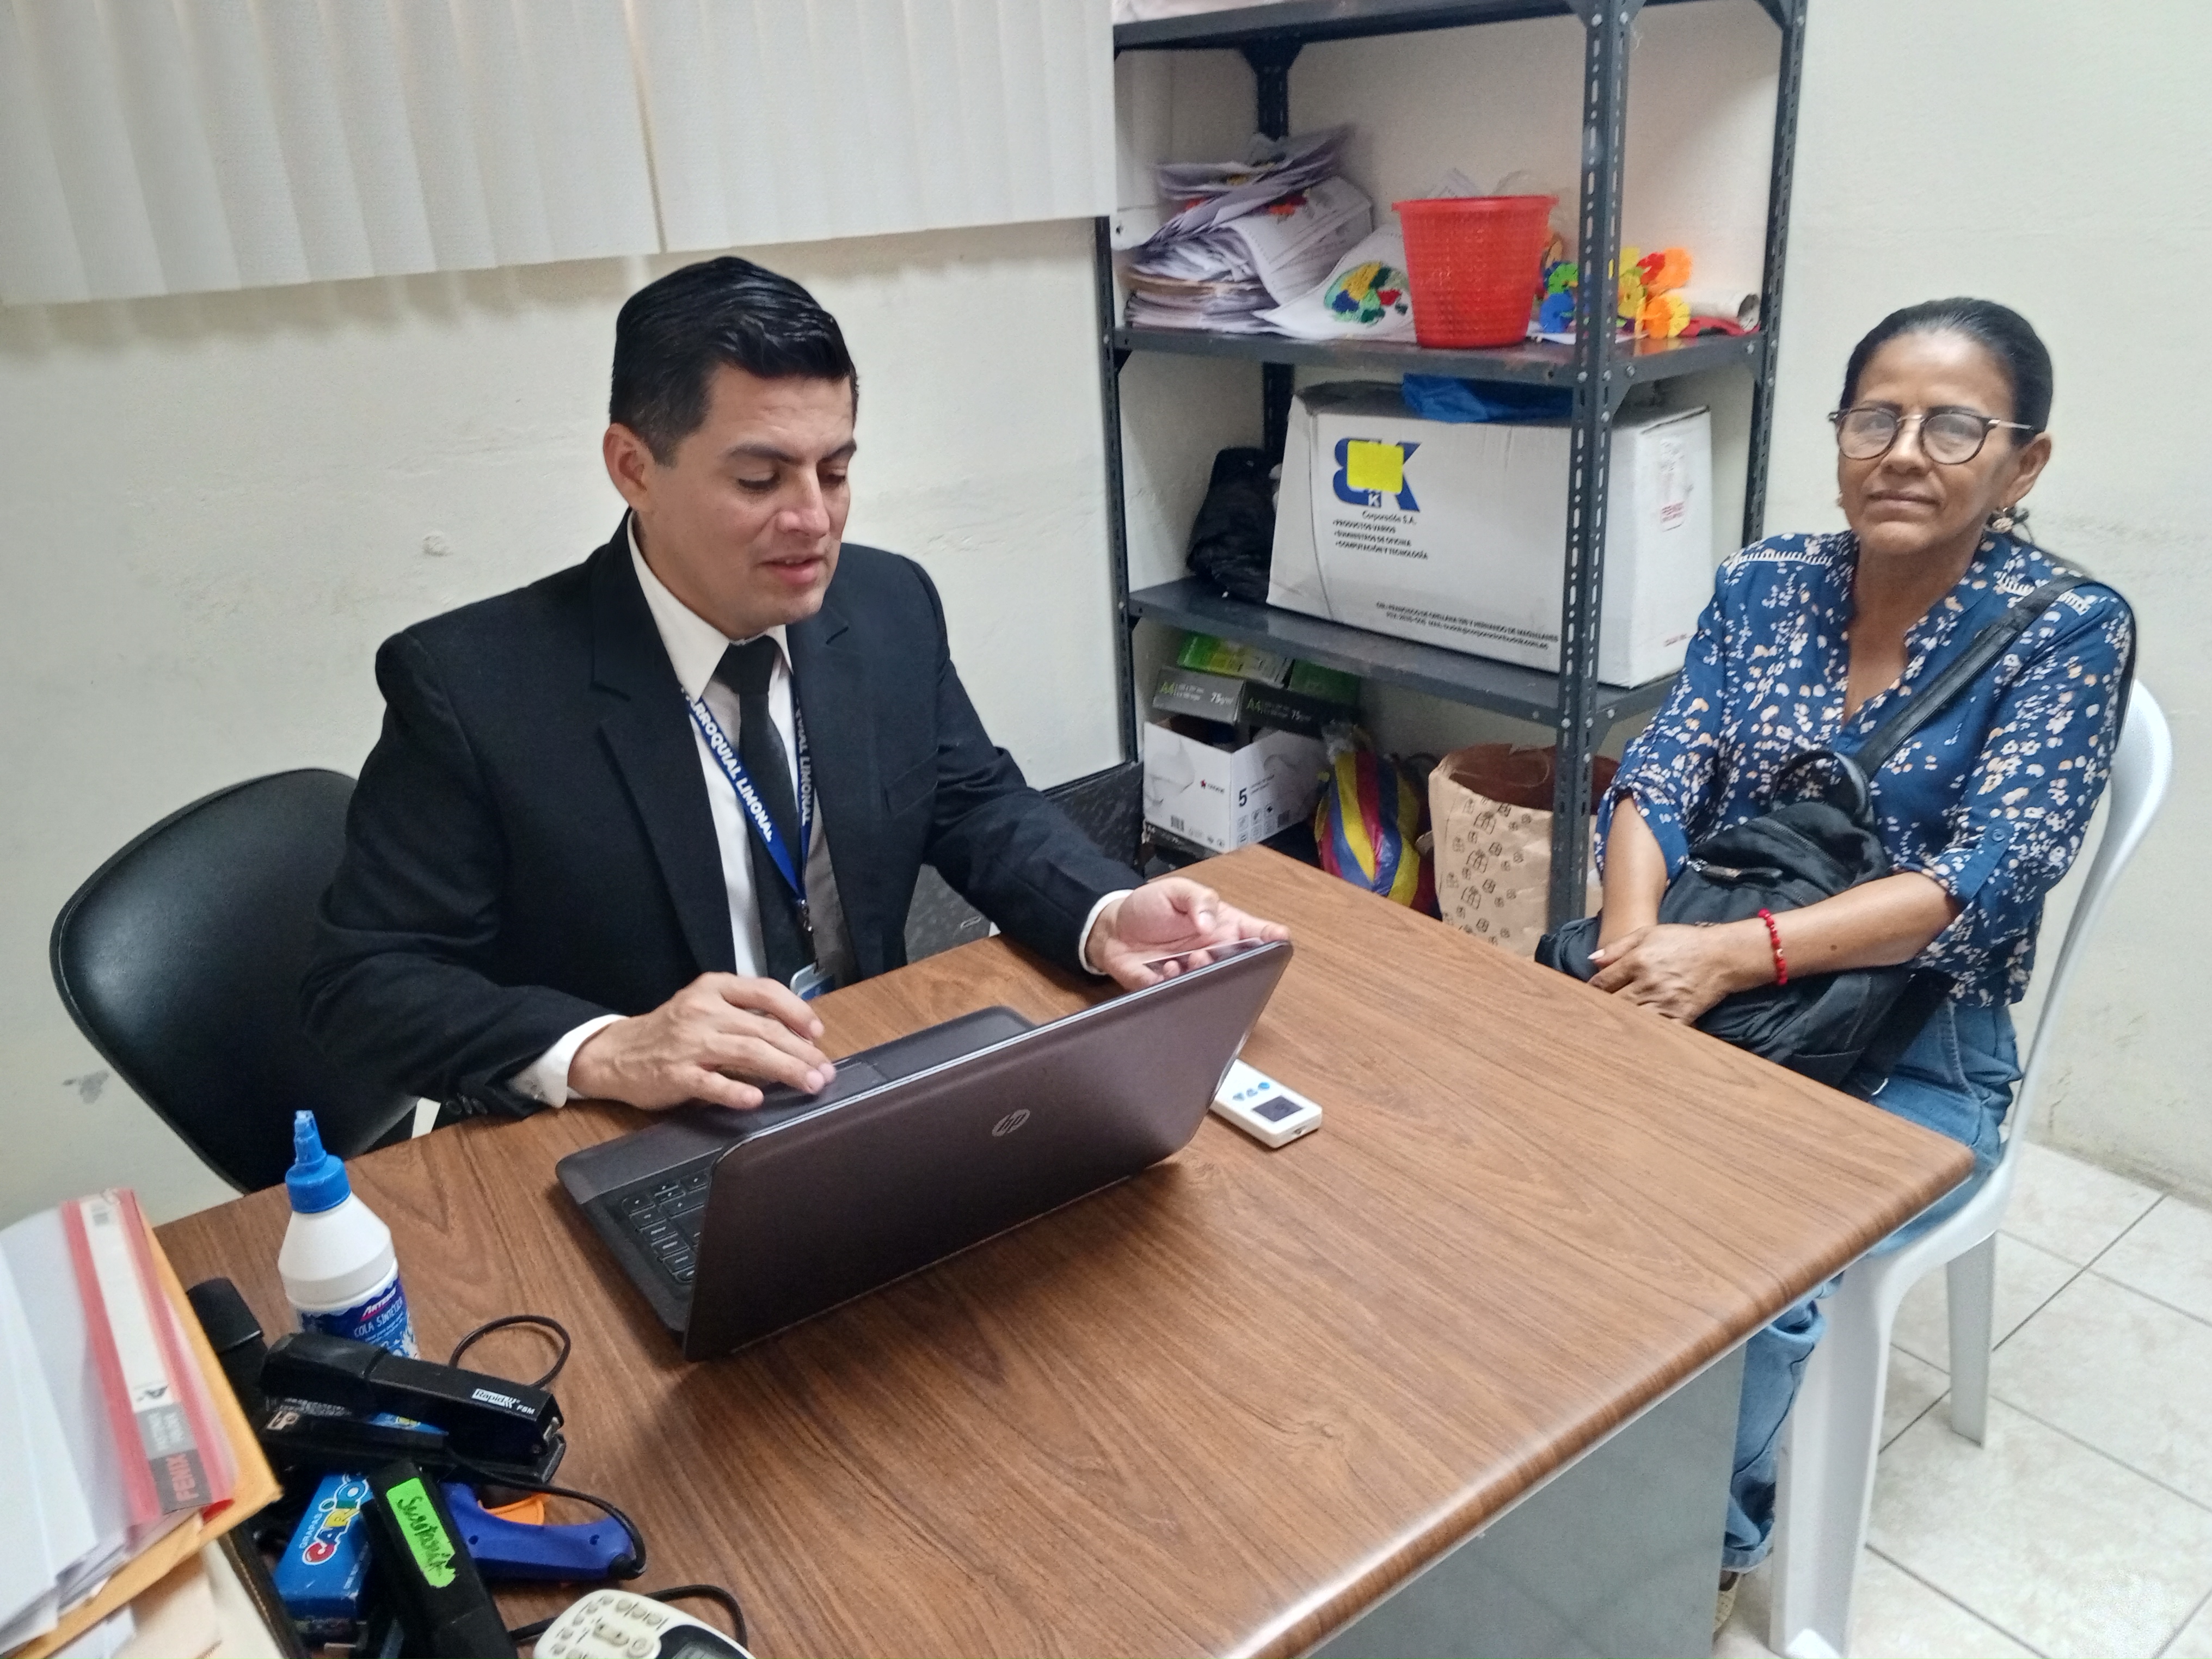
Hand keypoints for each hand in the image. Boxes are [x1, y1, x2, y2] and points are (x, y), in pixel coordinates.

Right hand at [569, 974, 835, 1109]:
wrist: (615, 1053)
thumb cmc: (670, 1032)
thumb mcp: (704, 1006)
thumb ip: (743, 1013)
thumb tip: (797, 1034)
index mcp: (713, 989)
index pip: (765, 992)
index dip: (797, 1012)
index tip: (818, 1033)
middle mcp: (703, 1011)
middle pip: (764, 1029)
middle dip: (801, 1051)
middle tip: (824, 1070)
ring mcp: (689, 1043)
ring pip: (748, 1053)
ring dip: (785, 1069)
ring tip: (809, 1083)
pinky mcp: (676, 1075)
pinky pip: (712, 1084)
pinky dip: (736, 1091)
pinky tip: (756, 1099)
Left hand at [1085, 876, 1289, 990]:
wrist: (1112, 928)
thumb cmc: (1150, 907)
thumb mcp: (1176, 890)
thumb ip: (1198, 900)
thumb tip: (1211, 922)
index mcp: (1222, 926)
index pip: (1256, 933)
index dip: (1272, 937)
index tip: (1279, 937)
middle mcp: (1213, 952)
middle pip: (1239, 964)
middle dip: (1234, 961)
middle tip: (1215, 951)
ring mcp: (1193, 973)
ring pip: (1212, 983)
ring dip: (1204, 973)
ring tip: (1192, 959)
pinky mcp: (1168, 988)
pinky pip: (1178, 993)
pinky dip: (1173, 983)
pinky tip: (1165, 968)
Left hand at [1587, 921, 1771, 1022]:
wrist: (1722, 956)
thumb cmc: (1684, 942)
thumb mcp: (1648, 934)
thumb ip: (1618, 947)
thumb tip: (1592, 961)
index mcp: (1637, 961)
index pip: (1602, 983)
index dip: (1590, 992)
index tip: (1582, 998)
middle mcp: (1648, 983)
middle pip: (1612, 1004)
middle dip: (1599, 1010)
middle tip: (1587, 1018)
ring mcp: (1665, 1002)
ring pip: (1630, 1020)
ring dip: (1618, 1025)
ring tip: (1605, 1031)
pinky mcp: (1680, 1017)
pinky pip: (1657, 1032)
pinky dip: (1644, 1037)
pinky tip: (1633, 1041)